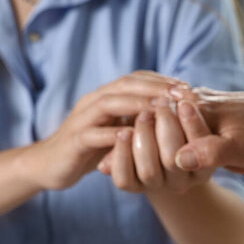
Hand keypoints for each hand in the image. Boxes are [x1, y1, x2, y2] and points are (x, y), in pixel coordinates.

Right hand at [29, 71, 189, 189]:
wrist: (54, 165)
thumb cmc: (96, 147)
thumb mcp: (123, 128)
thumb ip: (142, 117)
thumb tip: (179, 111)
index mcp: (109, 96)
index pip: (138, 78)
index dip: (163, 81)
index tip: (189, 88)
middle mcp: (95, 101)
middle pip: (126, 84)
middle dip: (156, 87)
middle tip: (182, 93)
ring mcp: (83, 119)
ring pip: (109, 103)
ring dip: (137, 103)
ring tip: (162, 108)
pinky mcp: (74, 140)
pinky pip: (93, 134)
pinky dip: (112, 134)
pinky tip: (133, 136)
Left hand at [98, 101, 214, 193]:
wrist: (163, 149)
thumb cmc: (184, 125)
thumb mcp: (195, 120)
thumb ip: (194, 115)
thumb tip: (185, 102)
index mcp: (204, 170)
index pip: (205, 153)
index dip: (193, 126)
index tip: (184, 103)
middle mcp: (182, 183)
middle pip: (174, 161)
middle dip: (166, 126)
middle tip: (162, 102)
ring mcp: (157, 186)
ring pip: (148, 170)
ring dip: (144, 137)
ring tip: (144, 114)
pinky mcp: (134, 186)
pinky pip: (124, 178)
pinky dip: (121, 154)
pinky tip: (123, 132)